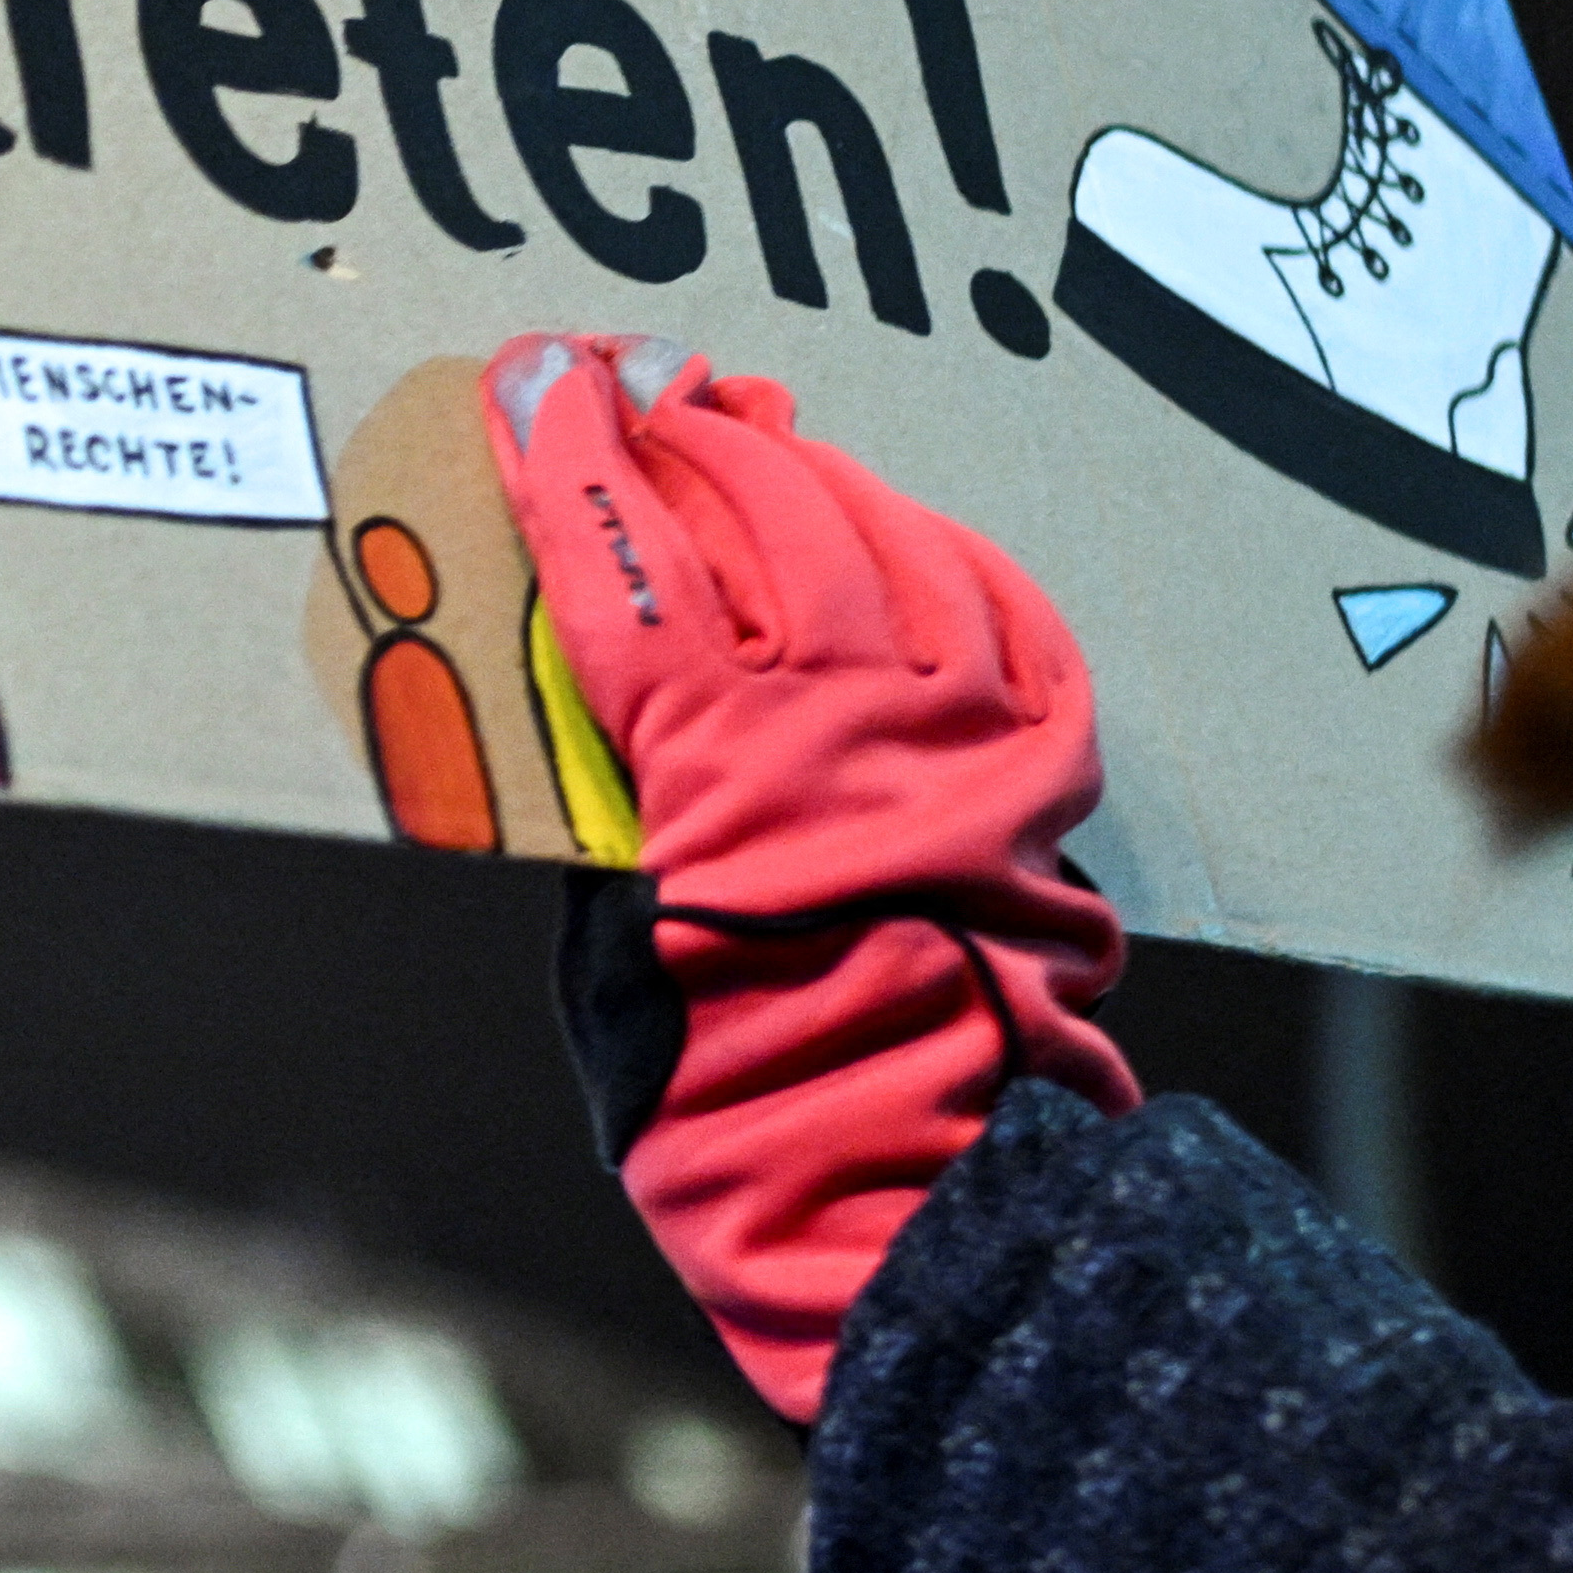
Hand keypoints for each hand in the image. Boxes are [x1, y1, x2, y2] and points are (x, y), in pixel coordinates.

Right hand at [485, 339, 1135, 1416]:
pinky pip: (996, 604)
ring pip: (880, 535)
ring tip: (743, 431)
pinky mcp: (1042, 763)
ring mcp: (963, 733)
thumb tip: (607, 687)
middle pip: (753, 512)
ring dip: (801, 469)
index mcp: (716, 773)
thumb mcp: (605, 954)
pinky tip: (891, 527)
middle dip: (676, 428)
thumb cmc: (726, 1101)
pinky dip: (932, 548)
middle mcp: (848, 725)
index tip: (530, 380)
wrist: (909, 1193)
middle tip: (627, 378)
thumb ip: (611, 800)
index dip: (562, 458)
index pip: (617, 564)